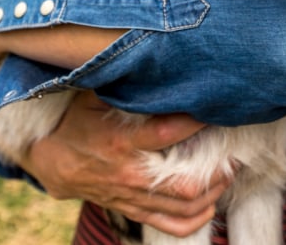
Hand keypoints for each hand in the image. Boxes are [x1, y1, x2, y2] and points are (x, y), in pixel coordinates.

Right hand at [22, 91, 232, 237]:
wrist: (51, 160)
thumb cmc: (79, 120)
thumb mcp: (97, 95)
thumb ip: (128, 85)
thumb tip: (160, 60)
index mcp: (122, 140)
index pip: (169, 132)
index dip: (198, 121)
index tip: (218, 107)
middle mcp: (130, 174)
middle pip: (184, 185)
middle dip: (217, 171)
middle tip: (234, 152)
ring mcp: (132, 197)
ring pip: (183, 208)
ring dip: (214, 193)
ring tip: (229, 173)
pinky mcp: (132, 210)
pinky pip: (170, 225)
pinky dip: (195, 218)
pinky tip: (210, 203)